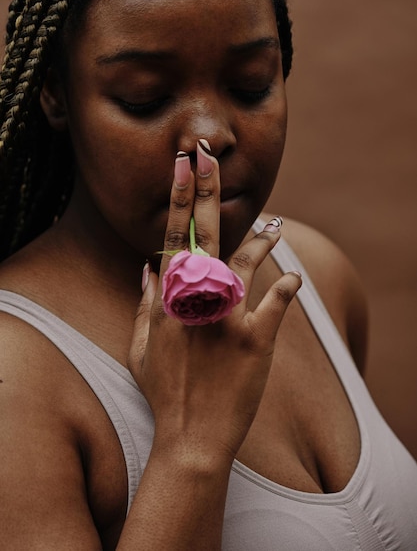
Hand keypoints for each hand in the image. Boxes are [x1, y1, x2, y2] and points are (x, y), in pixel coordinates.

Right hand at [128, 139, 300, 465]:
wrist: (190, 439)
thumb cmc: (164, 391)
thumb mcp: (141, 346)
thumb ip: (143, 304)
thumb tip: (145, 268)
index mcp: (167, 299)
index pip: (172, 237)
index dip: (179, 197)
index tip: (182, 164)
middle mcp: (195, 301)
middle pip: (202, 235)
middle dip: (205, 190)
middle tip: (209, 155)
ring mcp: (226, 318)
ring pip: (244, 263)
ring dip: (260, 240)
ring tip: (272, 225)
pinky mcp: (255, 340)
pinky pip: (276, 304)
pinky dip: (286, 287)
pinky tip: (292, 276)